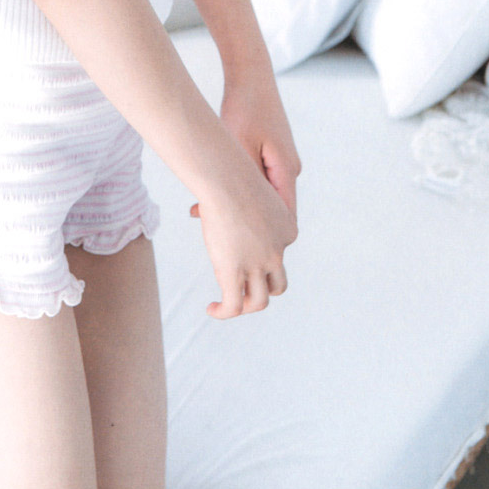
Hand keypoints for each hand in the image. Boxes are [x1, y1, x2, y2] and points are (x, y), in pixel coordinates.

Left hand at [190, 66, 301, 224]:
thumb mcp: (239, 148)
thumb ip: (241, 181)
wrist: (251, 77)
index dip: (266, 238)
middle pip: (275, 213)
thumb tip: (230, 212)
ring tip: (208, 215)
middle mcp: (290, 170)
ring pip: (264, 198)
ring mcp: (283, 162)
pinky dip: (240, 191)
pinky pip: (259, 182)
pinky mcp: (273, 155)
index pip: (285, 220)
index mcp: (287, 171)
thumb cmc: (245, 109)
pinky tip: (214, 191)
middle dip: (249, 226)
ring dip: (241, 207)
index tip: (241, 248)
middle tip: (217, 233)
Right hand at [194, 166, 296, 318]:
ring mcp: (259, 265)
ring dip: (246, 306)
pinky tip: (212, 309)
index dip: (260, 258)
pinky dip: (224, 312)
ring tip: (229, 304)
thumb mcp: (243, 189)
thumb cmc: (231, 176)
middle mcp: (278, 251)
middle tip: (242, 287)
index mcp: (287, 230)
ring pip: (260, 300)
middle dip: (262, 288)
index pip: (279, 253)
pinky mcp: (236, 274)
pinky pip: (234, 305)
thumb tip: (202, 211)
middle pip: (278, 284)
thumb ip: (233, 202)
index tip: (238, 254)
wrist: (227, 180)